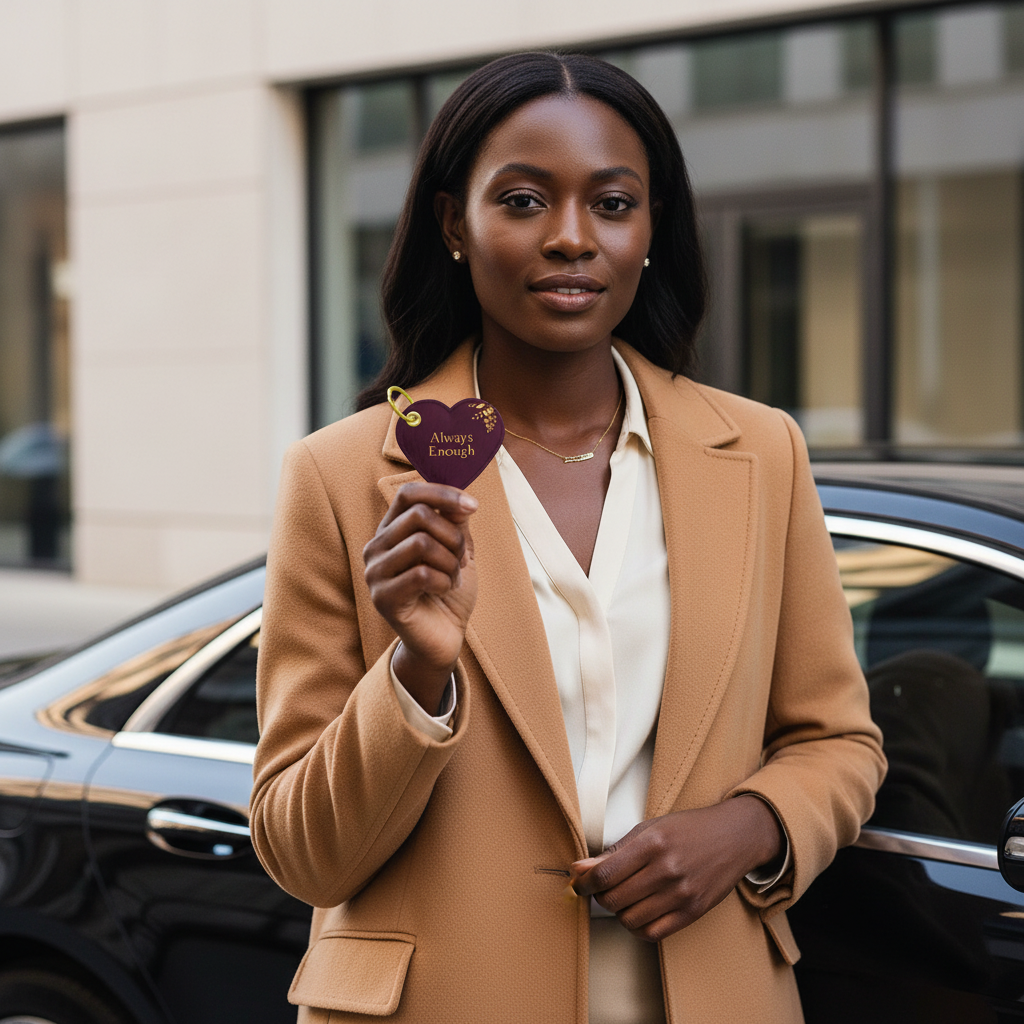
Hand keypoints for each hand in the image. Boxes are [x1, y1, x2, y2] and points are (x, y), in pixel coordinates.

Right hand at [363, 482, 478, 712]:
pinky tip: (443, 591)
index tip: (472, 506)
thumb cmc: (448, 591)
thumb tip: (460, 500)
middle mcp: (376, 547)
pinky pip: (422, 574)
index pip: (408, 493)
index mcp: (391, 530)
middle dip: (453, 536)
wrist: (444, 637)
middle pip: (419, 515)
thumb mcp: (458, 549)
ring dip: (450, 561)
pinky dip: (444, 581)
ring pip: (421, 542)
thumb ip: (456, 522)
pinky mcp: (382, 598)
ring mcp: (375, 573)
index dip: (442, 493)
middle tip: (462, 559)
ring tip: (453, 577)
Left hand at [569, 796, 783, 941]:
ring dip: (618, 913)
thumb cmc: (689, 829)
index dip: (584, 883)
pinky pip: (653, 933)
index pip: (605, 874)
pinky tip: (638, 913)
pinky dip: (637, 927)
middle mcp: (666, 869)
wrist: (734, 836)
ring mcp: (681, 893)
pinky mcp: (693, 911)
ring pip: (630, 919)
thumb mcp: (649, 828)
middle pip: (614, 899)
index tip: (579, 883)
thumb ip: (614, 851)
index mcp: (652, 843)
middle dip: (599, 897)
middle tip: (601, 889)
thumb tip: (581, 868)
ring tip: (624, 898)